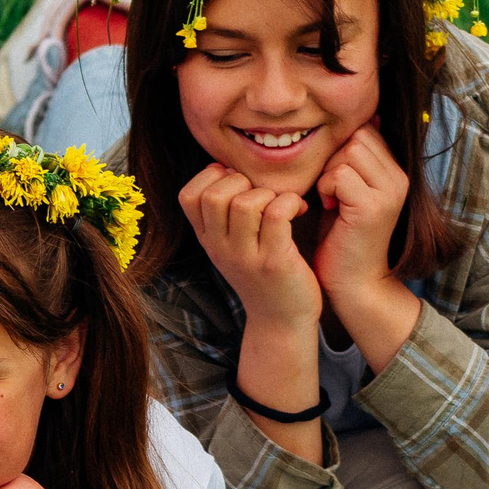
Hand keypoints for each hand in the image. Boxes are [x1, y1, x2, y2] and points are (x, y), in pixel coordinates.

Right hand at [180, 163, 320, 330]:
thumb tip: (226, 167)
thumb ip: (224, 213)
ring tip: (281, 204)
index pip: (188, 196)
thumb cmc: (262, 274)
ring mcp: (245, 257)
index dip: (212, 177)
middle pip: (215, 195)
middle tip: (262, 194)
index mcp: (208, 240)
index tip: (238, 184)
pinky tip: (299, 210)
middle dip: (242, 182)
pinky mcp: (274, 262)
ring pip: (245, 202)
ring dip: (269, 193)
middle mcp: (220, 249)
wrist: (281, 321)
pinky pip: (276, 213)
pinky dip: (290, 202)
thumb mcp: (231, 246)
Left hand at [310, 123, 412, 300]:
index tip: (335, 179)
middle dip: (334, 158)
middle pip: (358, 136)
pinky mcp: (372, 207)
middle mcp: (399, 179)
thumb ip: (353, 162)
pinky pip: (339, 175)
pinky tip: (330, 208)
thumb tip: (356, 124)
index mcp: (396, 173)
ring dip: (328, 174)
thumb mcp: (349, 192)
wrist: (354, 284)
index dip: (341, 148)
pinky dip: (325, 188)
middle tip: (330, 190)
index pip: (366, 130)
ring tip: (331, 200)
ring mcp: (389, 192)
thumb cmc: (343, 238)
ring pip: (349, 151)